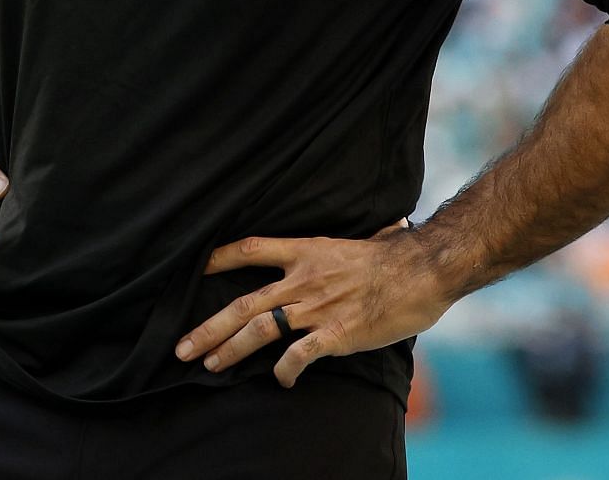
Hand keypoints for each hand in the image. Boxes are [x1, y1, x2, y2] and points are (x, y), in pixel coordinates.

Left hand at [174, 221, 450, 387]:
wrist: (425, 270)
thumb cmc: (398, 257)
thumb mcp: (359, 239)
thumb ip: (345, 246)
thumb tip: (376, 228)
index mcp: (307, 251)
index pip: (250, 249)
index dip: (219, 258)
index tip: (195, 268)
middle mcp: (303, 279)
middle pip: (243, 303)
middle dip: (209, 327)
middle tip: (182, 348)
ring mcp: (317, 307)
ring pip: (260, 329)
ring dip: (230, 349)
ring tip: (209, 364)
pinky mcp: (336, 334)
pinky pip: (299, 355)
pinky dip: (284, 370)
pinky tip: (281, 380)